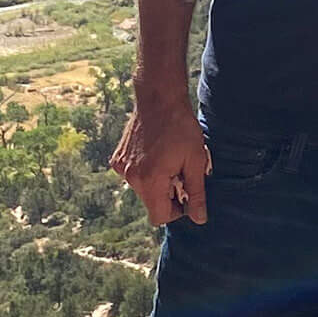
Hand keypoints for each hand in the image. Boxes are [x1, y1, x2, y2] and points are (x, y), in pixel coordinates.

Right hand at [109, 94, 209, 224]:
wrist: (159, 98)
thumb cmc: (181, 127)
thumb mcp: (195, 161)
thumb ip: (196, 193)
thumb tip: (199, 219)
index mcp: (150, 181)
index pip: (160, 217)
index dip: (177, 211)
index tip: (186, 192)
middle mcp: (131, 177)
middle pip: (151, 203)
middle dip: (168, 194)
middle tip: (181, 170)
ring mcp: (122, 167)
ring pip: (143, 189)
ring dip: (157, 182)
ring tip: (170, 158)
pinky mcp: (118, 157)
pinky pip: (134, 175)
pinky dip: (146, 171)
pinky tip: (157, 152)